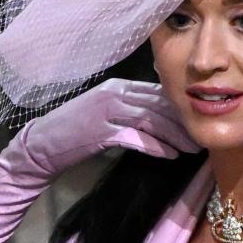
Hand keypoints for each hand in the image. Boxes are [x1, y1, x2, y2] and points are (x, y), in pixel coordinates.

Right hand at [19, 79, 201, 178]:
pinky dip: (154, 146)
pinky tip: (169, 155)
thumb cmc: (76, 133)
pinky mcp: (98, 130)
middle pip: (157, 104)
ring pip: (149, 119)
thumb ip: (130, 112)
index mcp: (117, 87)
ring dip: (174, 135)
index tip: (198, 121)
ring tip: (192, 148)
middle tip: (201, 137)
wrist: (41, 145)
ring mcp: (105, 111)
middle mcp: (113, 93)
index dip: (180, 107)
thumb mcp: (106, 115)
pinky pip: (133, 136)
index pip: (156, 92)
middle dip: (182, 122)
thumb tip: (162, 121)